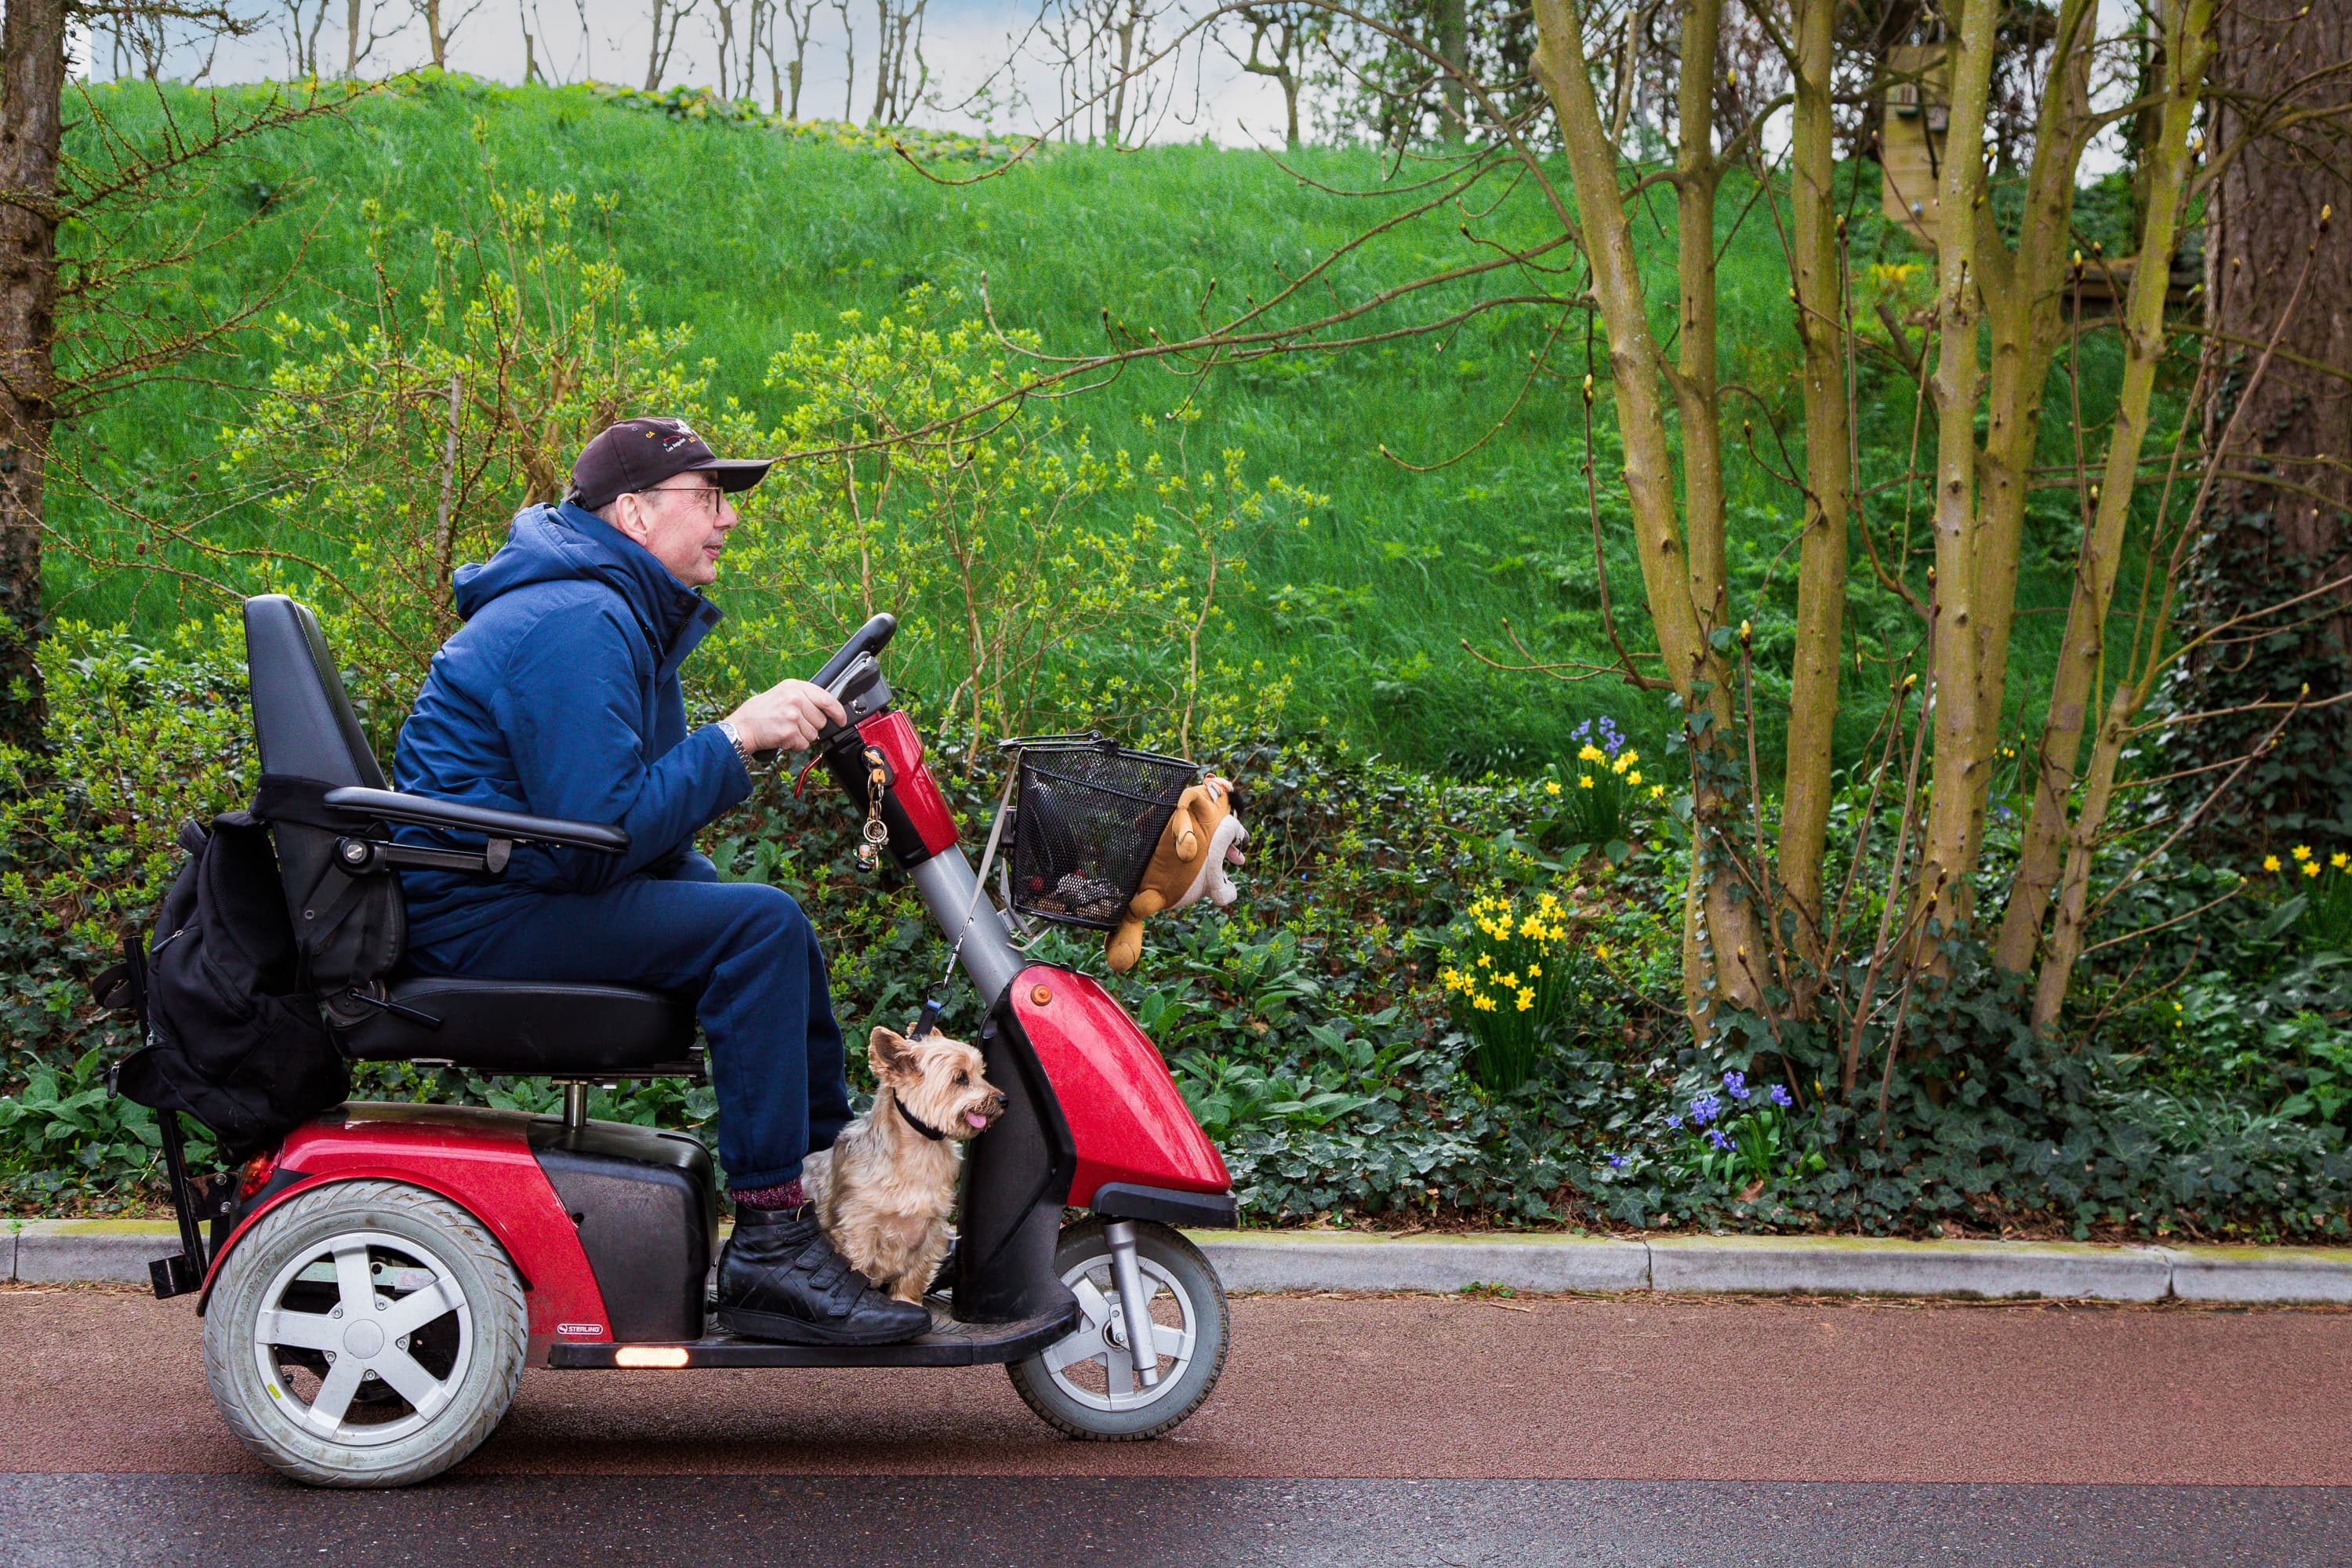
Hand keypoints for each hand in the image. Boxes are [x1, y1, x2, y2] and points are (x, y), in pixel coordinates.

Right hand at [727, 678, 847, 753]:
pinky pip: (803, 744)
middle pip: (821, 720)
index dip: (838, 712)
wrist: (742, 726)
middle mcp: (795, 699)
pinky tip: (782, 737)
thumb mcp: (782, 694)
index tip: (841, 719)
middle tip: (793, 724)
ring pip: (814, 735)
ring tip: (785, 729)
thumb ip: (804, 698)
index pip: (827, 699)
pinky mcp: (789, 732)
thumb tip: (827, 709)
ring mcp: (792, 715)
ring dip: (801, 737)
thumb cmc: (760, 712)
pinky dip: (794, 745)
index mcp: (795, 686)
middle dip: (810, 726)